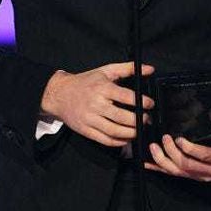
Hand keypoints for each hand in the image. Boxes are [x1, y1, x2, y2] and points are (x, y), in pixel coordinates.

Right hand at [40, 62, 154, 146]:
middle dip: (138, 120)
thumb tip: (150, 69)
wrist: (59, 94)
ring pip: (114, 131)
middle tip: (147, 119)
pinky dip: (118, 142)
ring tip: (139, 130)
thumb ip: (128, 69)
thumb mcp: (106, 70)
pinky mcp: (85, 130)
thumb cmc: (86, 82)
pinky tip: (126, 139)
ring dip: (130, 133)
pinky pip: (104, 140)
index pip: (126, 97)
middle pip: (121, 117)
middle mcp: (96, 104)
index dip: (141, 102)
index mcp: (102, 88)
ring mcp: (90, 119)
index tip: (150, 104)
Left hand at [145, 127, 210, 183]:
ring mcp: (203, 176)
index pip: (205, 155)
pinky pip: (177, 174)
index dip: (190, 149)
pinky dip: (161, 168)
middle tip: (164, 138)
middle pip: (187, 165)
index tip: (179, 139)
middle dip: (171, 153)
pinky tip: (148, 163)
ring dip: (163, 161)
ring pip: (179, 172)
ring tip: (153, 147)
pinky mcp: (197, 177)